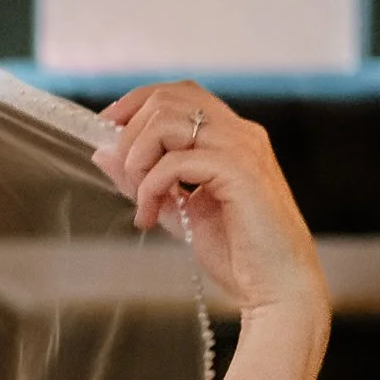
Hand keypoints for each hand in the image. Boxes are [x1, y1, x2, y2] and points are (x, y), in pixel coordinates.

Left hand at [92, 81, 327, 322]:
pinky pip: (176, 162)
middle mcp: (240, 134)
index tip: (106, 128)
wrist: (277, 287)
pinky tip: (151, 216)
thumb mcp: (177, 210)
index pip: (179, 92)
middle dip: (129, 135)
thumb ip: (144, 180)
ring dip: (138, 159)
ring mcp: (243, 150)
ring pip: (167, 122)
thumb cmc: (237, 253)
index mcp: (230, 137)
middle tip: (126, 178)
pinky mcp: (241, 173)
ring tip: (141, 200)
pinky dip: (151, 187)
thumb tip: (103, 152)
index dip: (136, 102)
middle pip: (167, 99)